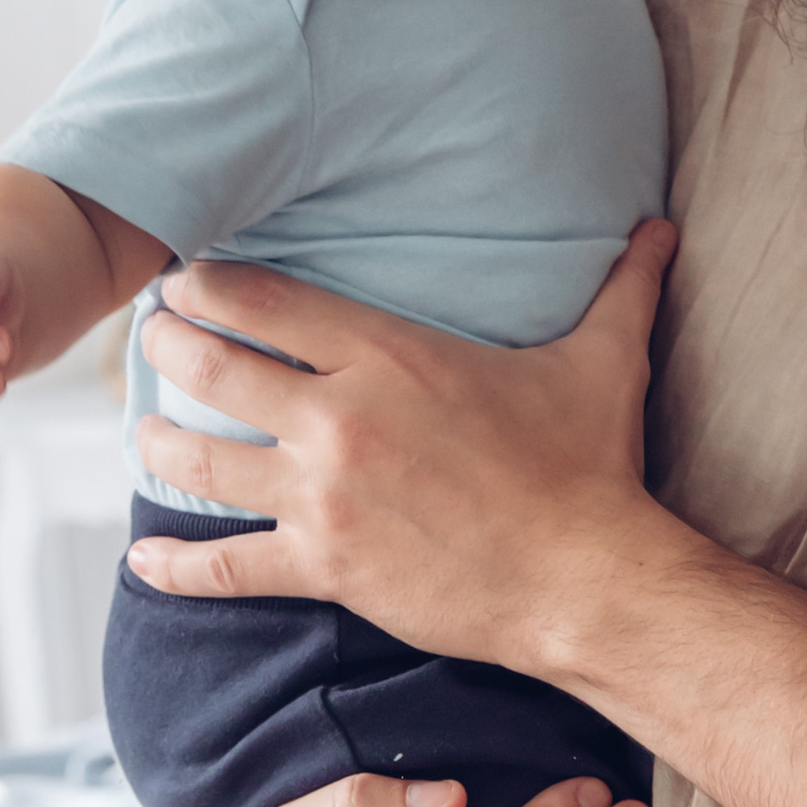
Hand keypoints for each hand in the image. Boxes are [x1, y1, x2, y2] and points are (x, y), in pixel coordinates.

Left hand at [125, 218, 676, 673]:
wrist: (586, 577)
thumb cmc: (591, 467)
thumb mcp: (604, 361)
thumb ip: (623, 286)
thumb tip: (663, 229)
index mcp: (390, 355)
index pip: (268, 300)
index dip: (211, 285)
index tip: (186, 281)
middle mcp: (341, 417)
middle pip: (214, 367)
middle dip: (169, 347)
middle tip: (152, 339)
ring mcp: (324, 495)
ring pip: (203, 461)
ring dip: (159, 443)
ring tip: (143, 433)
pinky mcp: (325, 566)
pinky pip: (227, 568)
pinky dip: (176, 569)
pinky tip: (143, 566)